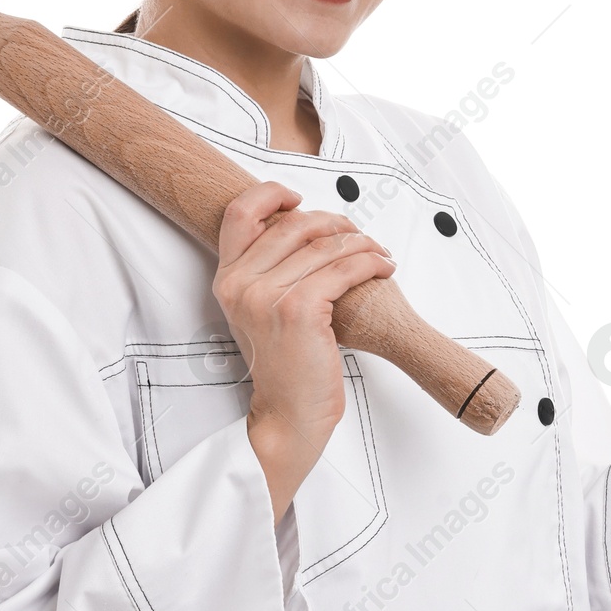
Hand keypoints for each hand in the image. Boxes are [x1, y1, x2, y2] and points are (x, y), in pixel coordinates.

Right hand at [212, 182, 395, 521]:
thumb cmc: (284, 366)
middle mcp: (240, 283)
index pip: (240, 212)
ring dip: (363, 243)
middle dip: (336, 223)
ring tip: (379, 254)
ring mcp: (267, 295)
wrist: (288, 416)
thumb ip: (268, 270)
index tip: (298, 199)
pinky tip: (383, 268)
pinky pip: (345, 267)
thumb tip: (302, 227)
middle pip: (295, 223)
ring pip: (326, 245)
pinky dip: (371, 262)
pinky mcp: (300, 309)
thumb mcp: (259, 312)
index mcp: (227, 279)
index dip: (271, 194)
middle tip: (359, 236)